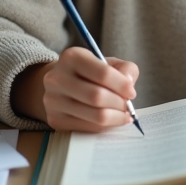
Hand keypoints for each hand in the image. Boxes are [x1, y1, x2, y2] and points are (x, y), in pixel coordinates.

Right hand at [12, 47, 138, 131]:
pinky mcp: (55, 119)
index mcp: (72, 57)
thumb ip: (125, 69)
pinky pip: (88, 128)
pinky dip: (105, 126)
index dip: (122, 85)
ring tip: (123, 114)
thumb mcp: (107, 62)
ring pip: (95, 116)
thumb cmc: (88, 73)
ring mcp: (54, 101)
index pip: (103, 74)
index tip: (131, 92)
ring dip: (116, 117)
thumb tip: (129, 84)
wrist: (58, 85)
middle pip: (98, 97)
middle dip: (119, 104)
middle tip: (128, 106)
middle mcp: (57, 78)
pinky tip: (111, 120)